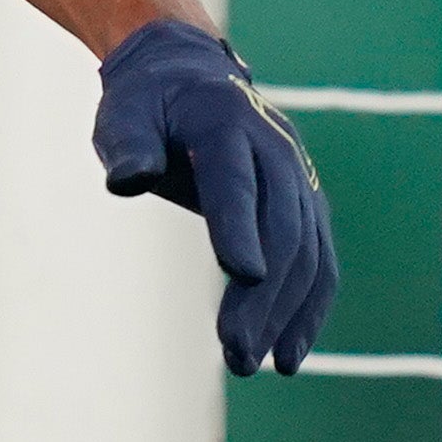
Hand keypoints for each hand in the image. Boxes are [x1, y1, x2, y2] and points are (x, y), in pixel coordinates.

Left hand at [92, 20, 336, 375]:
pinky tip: (288, 356)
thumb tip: (127, 178)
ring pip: (308, 252)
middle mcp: (275, 150)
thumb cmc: (145, 105)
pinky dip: (309, 309)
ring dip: (286, 314)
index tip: (243, 275)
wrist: (188, 76)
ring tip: (256, 365)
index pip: (236, 182)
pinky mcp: (306, 204)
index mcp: (225, 123)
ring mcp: (298, 177)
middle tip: (236, 354)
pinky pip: (319, 261)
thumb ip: (127, 146)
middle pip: (280, 229)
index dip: (240, 226)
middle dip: (262, 296)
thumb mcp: (122, 116)